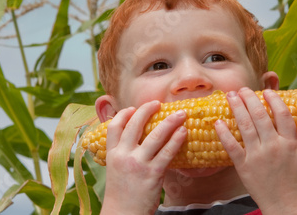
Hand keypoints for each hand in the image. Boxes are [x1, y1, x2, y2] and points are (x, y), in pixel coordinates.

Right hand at [101, 100, 186, 214]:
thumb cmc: (122, 194)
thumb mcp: (116, 170)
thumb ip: (124, 153)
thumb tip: (140, 139)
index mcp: (112, 154)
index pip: (114, 126)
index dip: (123, 114)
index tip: (133, 108)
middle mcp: (123, 156)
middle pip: (134, 124)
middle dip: (146, 109)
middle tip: (157, 103)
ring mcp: (138, 164)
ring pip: (155, 135)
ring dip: (169, 121)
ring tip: (180, 113)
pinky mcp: (153, 174)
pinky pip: (167, 152)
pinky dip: (176, 139)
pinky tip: (183, 132)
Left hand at [215, 88, 296, 214]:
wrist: (288, 206)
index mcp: (290, 143)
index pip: (282, 115)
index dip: (274, 100)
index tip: (267, 91)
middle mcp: (273, 146)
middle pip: (259, 116)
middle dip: (249, 99)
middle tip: (242, 89)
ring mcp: (257, 155)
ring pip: (245, 126)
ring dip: (236, 109)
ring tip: (230, 96)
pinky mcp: (244, 166)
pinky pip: (232, 147)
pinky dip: (224, 134)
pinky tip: (218, 122)